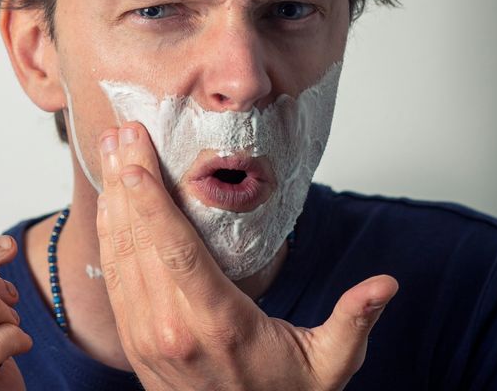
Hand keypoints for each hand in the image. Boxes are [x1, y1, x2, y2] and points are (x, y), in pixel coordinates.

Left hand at [96, 122, 398, 389]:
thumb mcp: (330, 365)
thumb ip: (353, 321)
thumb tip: (387, 285)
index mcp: (219, 325)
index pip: (176, 252)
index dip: (152, 200)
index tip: (138, 156)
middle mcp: (172, 330)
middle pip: (140, 243)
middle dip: (127, 182)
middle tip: (121, 130)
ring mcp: (146, 338)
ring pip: (119, 258)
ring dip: (114, 202)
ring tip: (112, 151)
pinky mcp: (134, 342)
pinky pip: (115, 280)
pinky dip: (110, 236)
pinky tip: (113, 204)